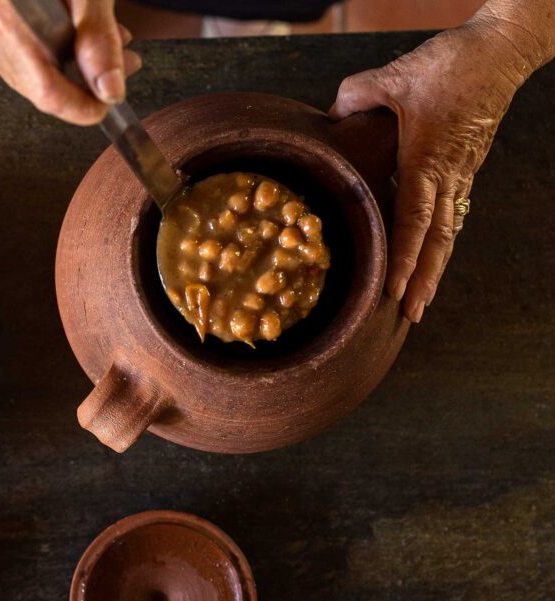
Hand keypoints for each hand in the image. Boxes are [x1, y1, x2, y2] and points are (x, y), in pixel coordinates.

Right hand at [0, 0, 141, 124]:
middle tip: (124, 61)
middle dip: (89, 84)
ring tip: (106, 43)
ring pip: (43, 85)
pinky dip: (64, 62)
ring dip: (81, 73)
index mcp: (6, 22)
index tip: (113, 98)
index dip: (86, 107)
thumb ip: (100, 41)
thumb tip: (110, 92)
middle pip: (47, 92)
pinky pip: (33, 70)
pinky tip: (80, 41)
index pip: (49, 94)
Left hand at [330, 21, 526, 321]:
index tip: (395, 290)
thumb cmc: (451, 63)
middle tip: (412, 315)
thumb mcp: (396, 75)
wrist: (501, 52)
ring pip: (449, 233)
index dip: (404, 257)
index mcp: (427, 160)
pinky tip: (434, 261)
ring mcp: (461, 176)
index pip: (414, 220)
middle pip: (438, 240)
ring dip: (435, 269)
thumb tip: (331, 117)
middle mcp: (448, 176)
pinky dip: (442, 244)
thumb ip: (357, 95)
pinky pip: (455, 215)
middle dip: (425, 281)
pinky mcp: (467, 170)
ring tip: (422, 302)